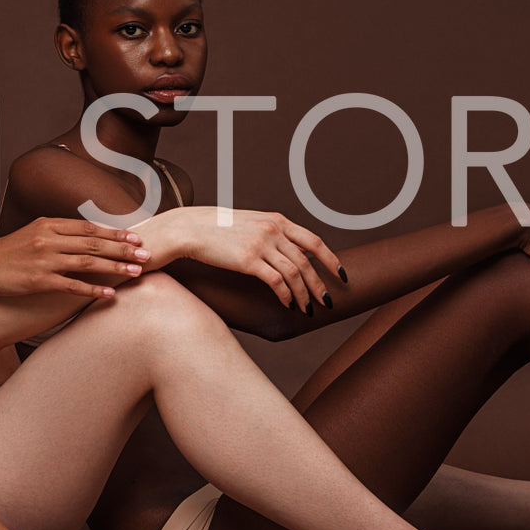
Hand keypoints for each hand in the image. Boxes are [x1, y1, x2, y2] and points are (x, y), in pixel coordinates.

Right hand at [0, 218, 149, 297]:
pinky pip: (71, 285)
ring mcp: (44, 260)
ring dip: (115, 267)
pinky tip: (109, 293)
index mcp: (49, 224)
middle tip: (146, 254)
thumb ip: (58, 233)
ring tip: (136, 272)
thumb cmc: (7, 251)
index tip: (135, 237)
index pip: (89, 227)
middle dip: (123, 249)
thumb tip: (86, 237)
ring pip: (88, 262)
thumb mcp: (33, 233)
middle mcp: (49, 239)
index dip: (114, 233)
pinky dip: (93, 289)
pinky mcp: (38, 280)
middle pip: (94, 243)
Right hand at [136, 207, 340, 310]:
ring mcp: (261, 244)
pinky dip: (286, 295)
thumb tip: (288, 250)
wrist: (190, 229)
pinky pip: (276, 282)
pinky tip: (286, 304)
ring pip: (295, 273)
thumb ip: (271, 233)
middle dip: (320, 284)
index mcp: (276, 220)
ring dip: (304, 294)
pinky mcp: (248, 261)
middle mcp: (273, 230)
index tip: (340, 274)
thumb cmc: (217, 229)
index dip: (331, 259)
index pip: (314, 241)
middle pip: (307, 261)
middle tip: (326, 301)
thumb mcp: (250, 223)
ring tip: (307, 308)